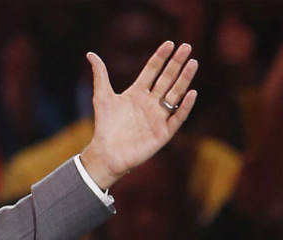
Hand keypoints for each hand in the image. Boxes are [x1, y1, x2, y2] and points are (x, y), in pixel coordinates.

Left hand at [79, 41, 199, 188]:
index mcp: (137, 93)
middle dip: (176, 63)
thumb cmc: (105, 126)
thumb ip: (100, 75)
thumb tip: (90, 54)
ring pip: (175, 94)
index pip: (152, 71)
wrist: (106, 153)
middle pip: (167, 79)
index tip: (170, 43)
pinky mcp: (164, 132)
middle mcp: (151, 102)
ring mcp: (159, 116)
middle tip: (187, 46)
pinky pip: (178, 117)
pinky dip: (185, 106)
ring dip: (184, 79)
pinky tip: (191, 93)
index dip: (161, 57)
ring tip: (192, 63)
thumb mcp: (102, 97)